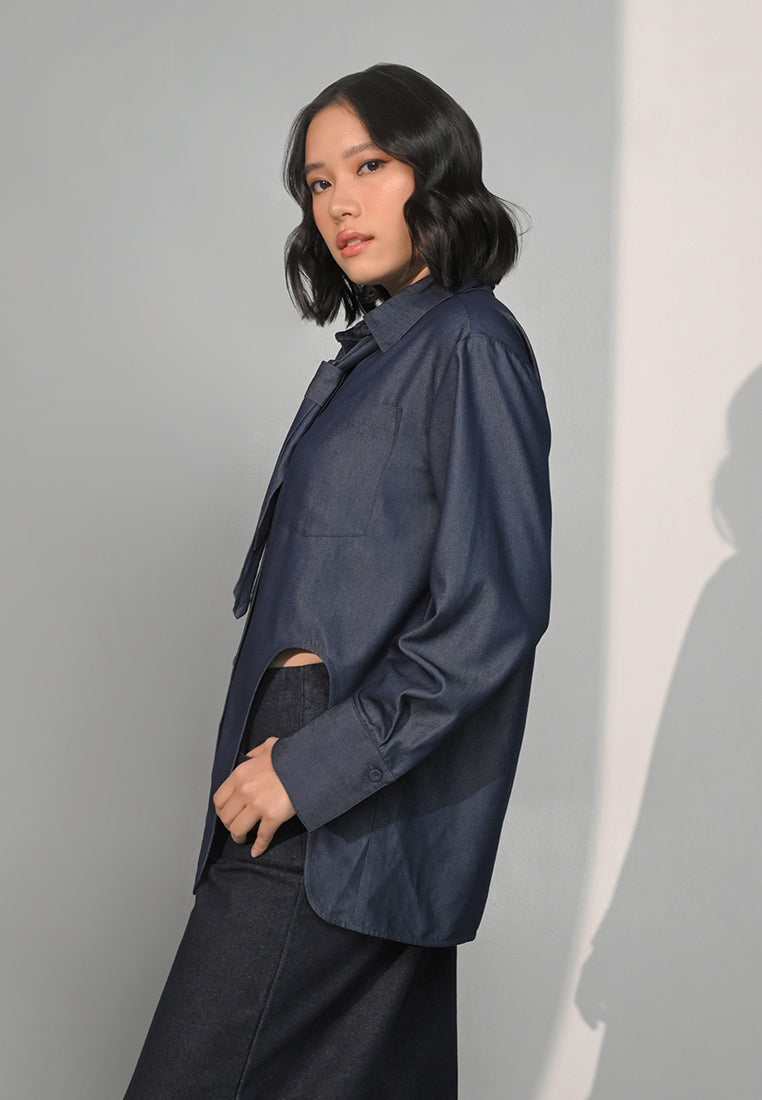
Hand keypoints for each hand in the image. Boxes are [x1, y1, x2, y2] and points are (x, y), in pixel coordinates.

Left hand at [212, 737, 295, 856]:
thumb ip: (256, 751)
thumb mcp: (270, 746)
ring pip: (237, 829)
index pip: (219, 799)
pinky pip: (262, 836)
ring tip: (243, 838)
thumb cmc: (292, 756)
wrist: (309, 764)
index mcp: (240, 774)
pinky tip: (257, 851)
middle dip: (230, 825)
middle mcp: (244, 790)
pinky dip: (259, 846)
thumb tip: (251, 755)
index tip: (227, 814)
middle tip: (236, 827)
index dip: (222, 810)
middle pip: (226, 817)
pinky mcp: (272, 817)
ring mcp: (257, 805)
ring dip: (239, 837)